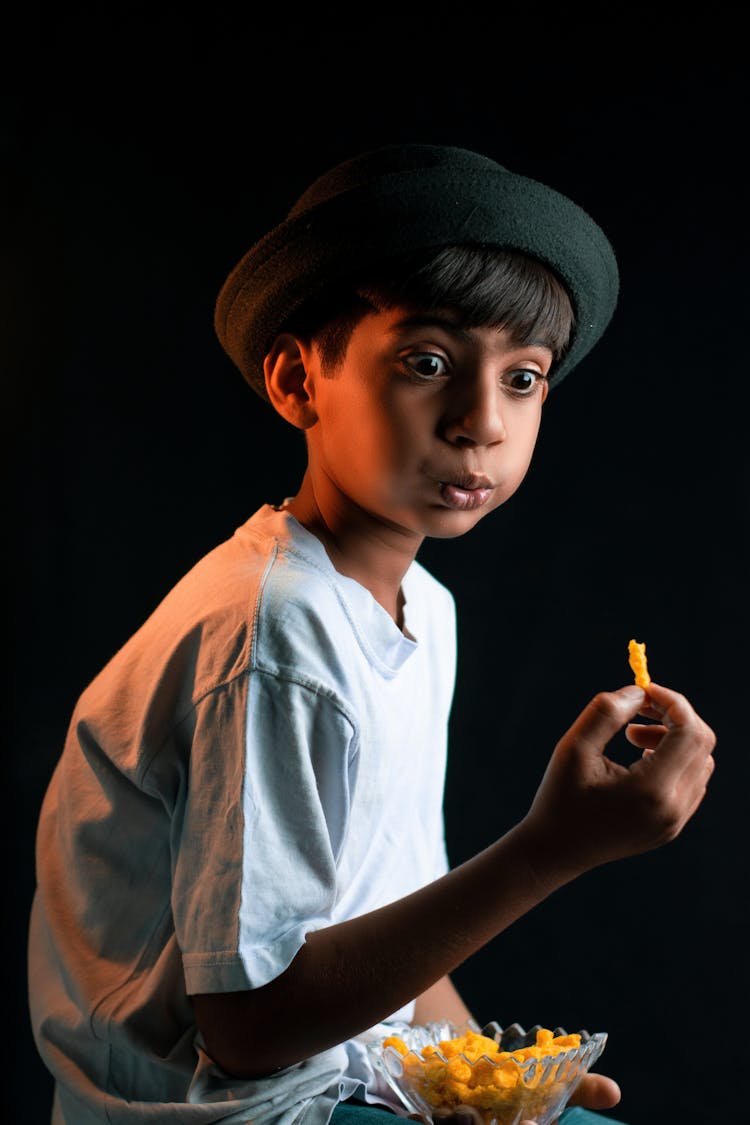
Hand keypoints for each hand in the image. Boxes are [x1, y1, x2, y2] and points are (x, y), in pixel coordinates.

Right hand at [518, 681, 715, 877]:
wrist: (555, 851)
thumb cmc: (559, 798)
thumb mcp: (573, 749)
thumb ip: (606, 713)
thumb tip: (638, 692)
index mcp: (651, 790)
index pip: (689, 731)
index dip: (671, 702)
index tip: (643, 690)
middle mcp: (673, 809)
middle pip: (701, 744)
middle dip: (674, 716)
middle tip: (638, 710)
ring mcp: (676, 822)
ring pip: (700, 762)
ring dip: (675, 738)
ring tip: (633, 737)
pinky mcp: (672, 827)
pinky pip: (692, 782)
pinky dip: (675, 760)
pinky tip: (640, 761)